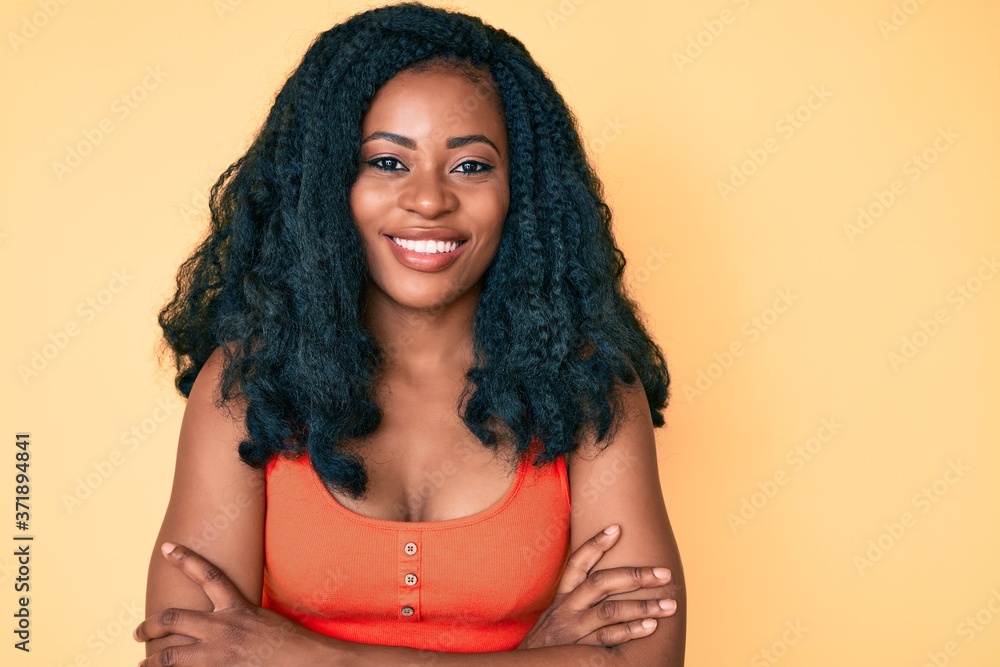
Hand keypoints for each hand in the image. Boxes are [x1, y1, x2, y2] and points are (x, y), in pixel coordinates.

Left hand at [134, 542, 331, 665]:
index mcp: (236, 608)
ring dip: (151, 661)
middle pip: (173, 618)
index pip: (208, 574)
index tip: (167, 547)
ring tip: (143, 663)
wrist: (306, 663)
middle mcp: (222, 628)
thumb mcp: (262, 619)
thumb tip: (219, 615)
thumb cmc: (288, 642)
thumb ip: (238, 615)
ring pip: (169, 656)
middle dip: (149, 625)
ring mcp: (218, 654)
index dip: (186, 558)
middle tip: (137, 632)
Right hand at [517, 524, 675, 648]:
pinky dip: (631, 631)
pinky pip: (608, 638)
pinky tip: (651, 626)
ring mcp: (573, 630)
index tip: (617, 528)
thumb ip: (579, 600)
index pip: (577, 564)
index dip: (595, 544)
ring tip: (669, 604)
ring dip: (642, 606)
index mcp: (562, 597)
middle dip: (635, 576)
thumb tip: (612, 582)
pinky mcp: (579, 650)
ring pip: (610, 611)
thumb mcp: (558, 616)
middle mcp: (566, 609)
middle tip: (665, 574)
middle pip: (601, 583)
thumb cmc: (551, 642)